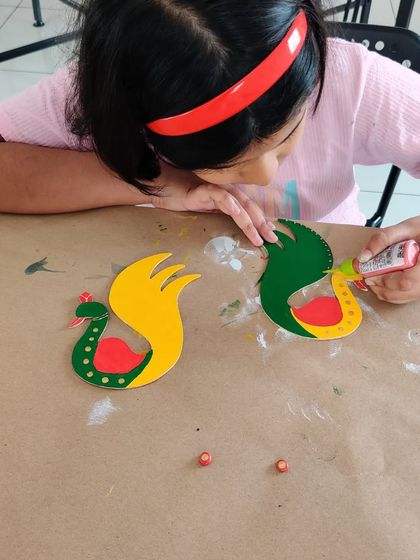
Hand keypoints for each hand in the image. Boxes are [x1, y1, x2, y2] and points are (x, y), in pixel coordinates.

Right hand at [148, 164, 277, 246]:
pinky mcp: (205, 189)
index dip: (262, 221)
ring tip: (258, 237)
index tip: (271, 234)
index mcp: (231, 197)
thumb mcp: (209, 211)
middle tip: (272, 238)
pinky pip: (222, 197)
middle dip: (263, 224)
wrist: (166, 188)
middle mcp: (228, 191)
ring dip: (250, 222)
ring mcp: (217, 189)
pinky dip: (231, 206)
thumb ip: (223, 216)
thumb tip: (237, 230)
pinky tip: (239, 216)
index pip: (251, 209)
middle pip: (250, 207)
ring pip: (240, 205)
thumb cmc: (187, 200)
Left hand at [357, 216, 419, 303]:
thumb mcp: (407, 227)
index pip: (406, 281)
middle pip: (403, 292)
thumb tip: (363, 256)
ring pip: (404, 297)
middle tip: (368, 277)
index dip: (385, 281)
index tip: (369, 275)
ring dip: (384, 291)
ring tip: (373, 279)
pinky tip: (384, 282)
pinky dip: (392, 292)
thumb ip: (384, 238)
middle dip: (381, 287)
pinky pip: (407, 296)